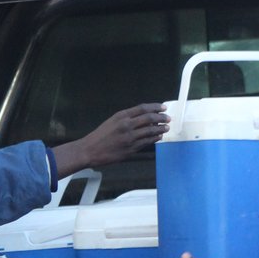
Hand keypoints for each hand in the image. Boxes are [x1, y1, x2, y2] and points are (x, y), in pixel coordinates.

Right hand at [54, 103, 170, 172]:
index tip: (163, 107)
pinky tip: (158, 137)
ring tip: (166, 127)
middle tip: (168, 118)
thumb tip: (145, 117)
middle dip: (161, 118)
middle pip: (149, 118)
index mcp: (121, 116)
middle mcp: (126, 125)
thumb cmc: (100, 136)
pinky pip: (147, 142)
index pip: (143, 108)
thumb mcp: (112, 121)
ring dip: (160, 129)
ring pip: (150, 131)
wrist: (90, 150)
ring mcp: (129, 138)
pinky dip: (154, 139)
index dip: (155, 107)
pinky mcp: (131, 149)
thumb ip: (127, 118)